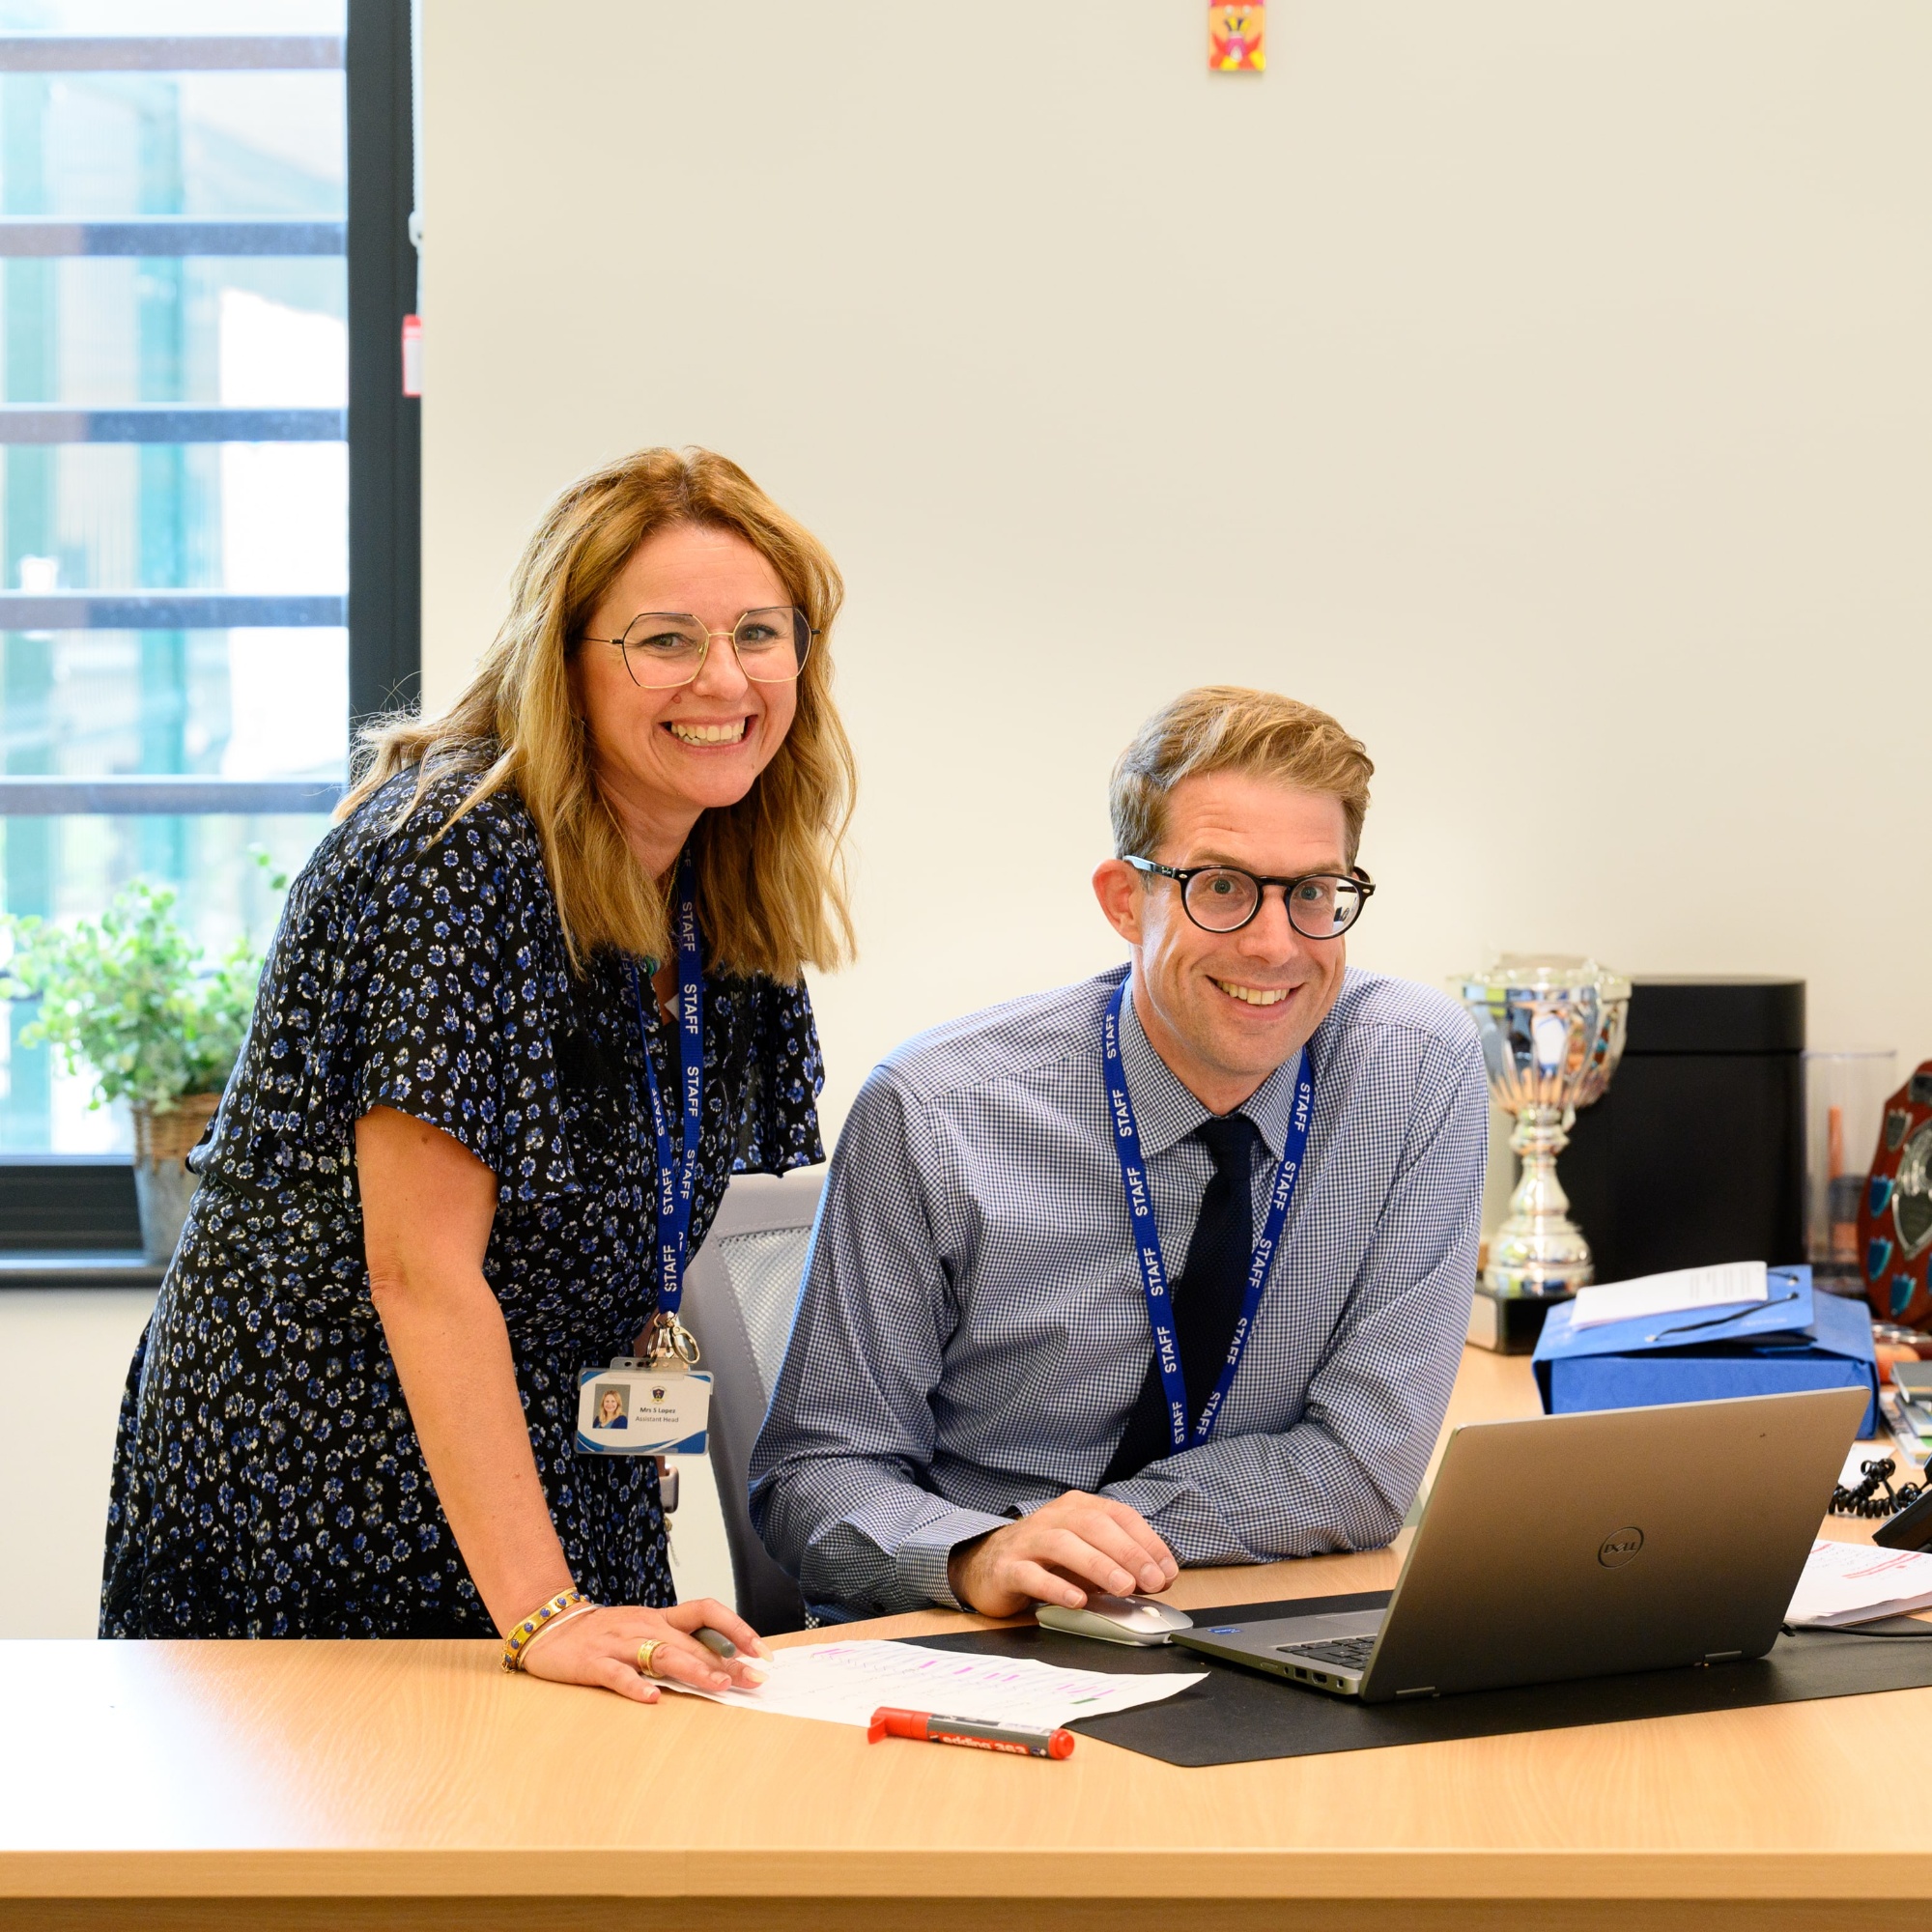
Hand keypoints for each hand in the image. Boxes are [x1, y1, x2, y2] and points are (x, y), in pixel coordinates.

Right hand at [519, 1597, 771, 1703]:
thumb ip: (678, 1643)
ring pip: (662, 1653)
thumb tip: (723, 1662)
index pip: (707, 1612)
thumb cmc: (605, 1633)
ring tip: (718, 1686)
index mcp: (661, 1618)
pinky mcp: (593, 1663)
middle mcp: (645, 1626)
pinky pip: (617, 1674)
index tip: (762, 1652)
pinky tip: (652, 1699)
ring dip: (693, 1669)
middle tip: (753, 1680)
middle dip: (726, 1661)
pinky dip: (635, 1686)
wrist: (551, 1627)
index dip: (737, 1628)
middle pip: (692, 1640)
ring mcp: (619, 1644)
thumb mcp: (645, 1630)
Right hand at [947, 1492, 1178, 1619]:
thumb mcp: (1087, 1557)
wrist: (987, 1566)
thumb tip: (1159, 1577)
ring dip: (1098, 1566)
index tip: (1167, 1569)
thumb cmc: (1046, 1561)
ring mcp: (1027, 1541)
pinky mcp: (1008, 1568)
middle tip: (1152, 1581)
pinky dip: (1057, 1587)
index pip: (1117, 1515)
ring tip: (1123, 1588)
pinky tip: (1078, 1600)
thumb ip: (1120, 1563)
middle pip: (1093, 1526)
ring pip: (1064, 1545)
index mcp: (1076, 1508)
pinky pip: (1032, 1574)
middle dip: (1128, 1553)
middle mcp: (1052, 1518)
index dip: (1146, 1541)